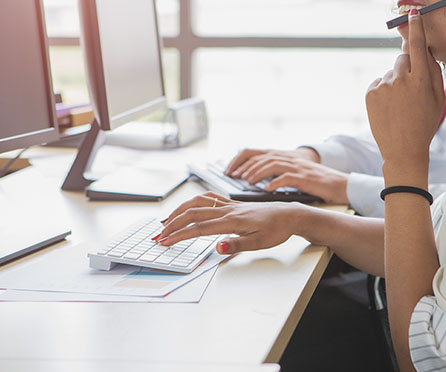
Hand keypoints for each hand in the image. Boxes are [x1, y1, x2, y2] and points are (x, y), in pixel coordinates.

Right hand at [156, 192, 302, 253]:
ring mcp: (229, 205)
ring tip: (167, 221)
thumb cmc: (276, 229)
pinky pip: (208, 198)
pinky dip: (194, 202)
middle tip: (157, 236)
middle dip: (172, 224)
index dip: (179, 235)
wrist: (288, 215)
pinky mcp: (232, 204)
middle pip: (192, 214)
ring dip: (179, 211)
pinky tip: (190, 207)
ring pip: (197, 203)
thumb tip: (217, 247)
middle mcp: (227, 210)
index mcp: (231, 221)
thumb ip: (237, 244)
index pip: (198, 228)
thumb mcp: (260, 243)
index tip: (164, 242)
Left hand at [227, 149, 347, 203]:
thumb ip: (275, 172)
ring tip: (246, 182)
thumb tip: (254, 180)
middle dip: (244, 167)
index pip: (254, 152)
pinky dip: (275, 182)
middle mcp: (287, 158)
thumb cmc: (315, 181)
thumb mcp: (292, 172)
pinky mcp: (305, 178)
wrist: (340, 183)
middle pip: (260, 157)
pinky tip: (267, 189)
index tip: (229, 171)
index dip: (239, 160)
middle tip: (233, 177)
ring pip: (271, 164)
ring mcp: (296, 167)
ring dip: (256, 173)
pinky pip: (287, 178)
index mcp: (282, 157)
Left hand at [365, 10, 443, 181]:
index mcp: (422, 80)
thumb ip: (432, 71)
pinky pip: (380, 81)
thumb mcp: (436, 98)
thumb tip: (424, 50)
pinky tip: (389, 106)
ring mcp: (384, 85)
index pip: (418, 45)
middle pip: (404, 58)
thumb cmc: (423, 123)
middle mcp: (401, 79)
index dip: (416, 27)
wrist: (402, 150)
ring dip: (396, 80)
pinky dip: (384, 89)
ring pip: (392, 71)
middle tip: (412, 90)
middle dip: (409, 67)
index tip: (413, 13)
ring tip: (400, 104)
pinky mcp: (371, 92)